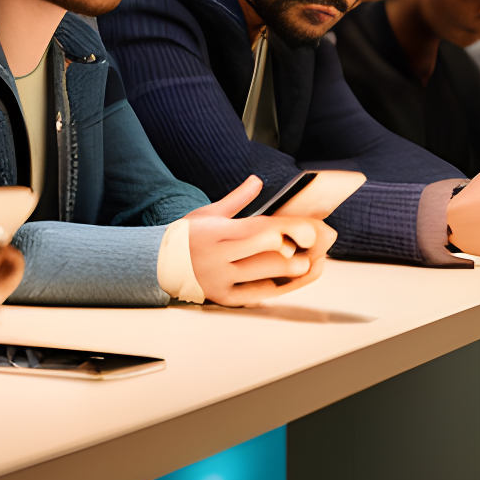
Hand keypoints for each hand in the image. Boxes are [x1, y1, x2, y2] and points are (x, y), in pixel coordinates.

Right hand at [181, 175, 336, 306]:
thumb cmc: (186, 236)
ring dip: (297, 269)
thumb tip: (257, 181)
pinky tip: (298, 276)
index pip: (263, 229)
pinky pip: (260, 294)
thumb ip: (237, 199)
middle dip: (301, 249)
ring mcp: (222, 281)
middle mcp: (219, 258)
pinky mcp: (224, 298)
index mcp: (218, 233)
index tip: (316, 228)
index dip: (292, 228)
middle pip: (271, 254)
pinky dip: (283, 285)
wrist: (157, 264)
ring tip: (315, 260)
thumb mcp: (208, 213)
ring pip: (269, 276)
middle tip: (322, 243)